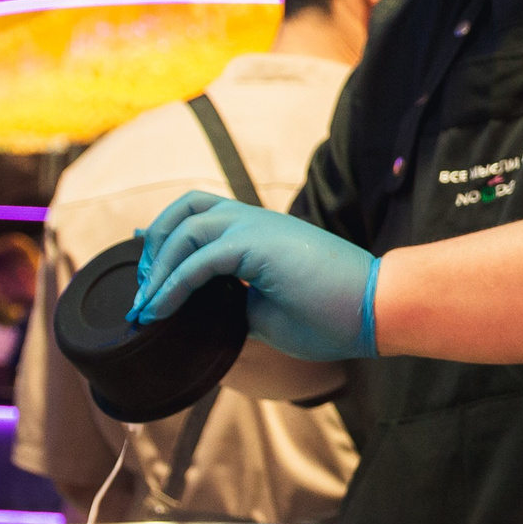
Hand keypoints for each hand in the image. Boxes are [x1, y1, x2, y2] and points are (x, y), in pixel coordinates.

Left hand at [132, 193, 378, 361]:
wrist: (378, 307)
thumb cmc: (336, 314)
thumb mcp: (269, 314)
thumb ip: (235, 305)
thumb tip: (201, 317)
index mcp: (263, 233)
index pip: (205, 216)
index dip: (168, 233)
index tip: (144, 257)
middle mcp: (256, 220)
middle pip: (187, 206)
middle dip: (157, 241)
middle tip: (144, 285)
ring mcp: (257, 227)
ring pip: (185, 227)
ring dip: (158, 267)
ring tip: (147, 304)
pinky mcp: (257, 244)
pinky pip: (199, 260)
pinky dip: (173, 285)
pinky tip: (161, 310)